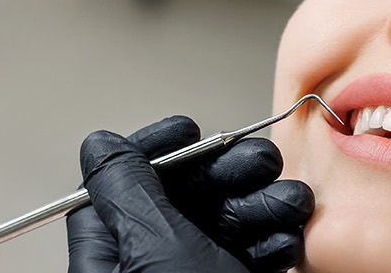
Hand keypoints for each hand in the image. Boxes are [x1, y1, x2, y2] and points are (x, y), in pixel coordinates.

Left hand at [65, 116, 313, 272]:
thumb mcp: (151, 247)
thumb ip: (127, 192)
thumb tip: (101, 144)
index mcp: (109, 254)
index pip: (119, 184)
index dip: (155, 150)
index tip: (188, 131)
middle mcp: (147, 263)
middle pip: (182, 196)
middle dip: (227, 173)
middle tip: (259, 163)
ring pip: (225, 219)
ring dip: (264, 203)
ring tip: (289, 203)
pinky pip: (251, 251)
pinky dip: (275, 239)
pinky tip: (288, 237)